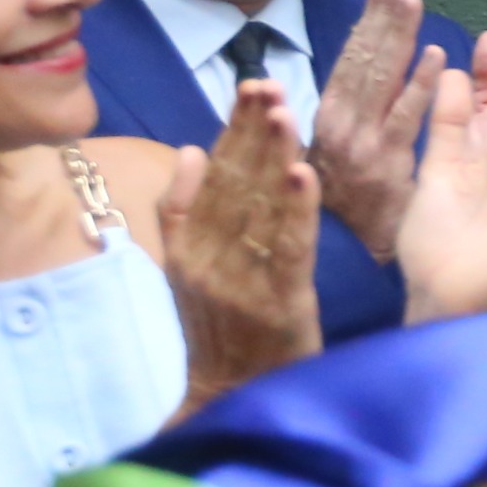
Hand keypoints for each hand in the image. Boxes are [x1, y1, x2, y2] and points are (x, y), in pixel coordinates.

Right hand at [163, 80, 321, 413]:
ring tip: (284, 111)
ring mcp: (242, 281)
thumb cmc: (217, 336)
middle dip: (252, 130)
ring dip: (272, 156)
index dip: (234, 129)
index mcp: (190, 246)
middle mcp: (209, 258)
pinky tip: (303, 174)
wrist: (227, 402)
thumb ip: (184, 213)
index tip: (251, 87)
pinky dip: (295, 210)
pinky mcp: (278, 303)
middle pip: (235, 182)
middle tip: (268, 83)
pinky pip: (287, 248)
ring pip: (260, 207)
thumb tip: (193, 151)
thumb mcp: (186, 272)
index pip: (215, 176)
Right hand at [311, 0, 443, 257]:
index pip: (352, 58)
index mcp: (331, 116)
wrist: (344, 267)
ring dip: (394, 36)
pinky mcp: (387, 169)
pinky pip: (406, 122)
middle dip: (379, 15)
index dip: (369, 19)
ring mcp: (363, 145)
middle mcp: (341, 125)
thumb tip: (348, 59)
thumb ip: (350, 108)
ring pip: (380, 80)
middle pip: (363, 59)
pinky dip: (419, 87)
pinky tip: (438, 56)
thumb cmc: (343, 208)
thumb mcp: (339, 153)